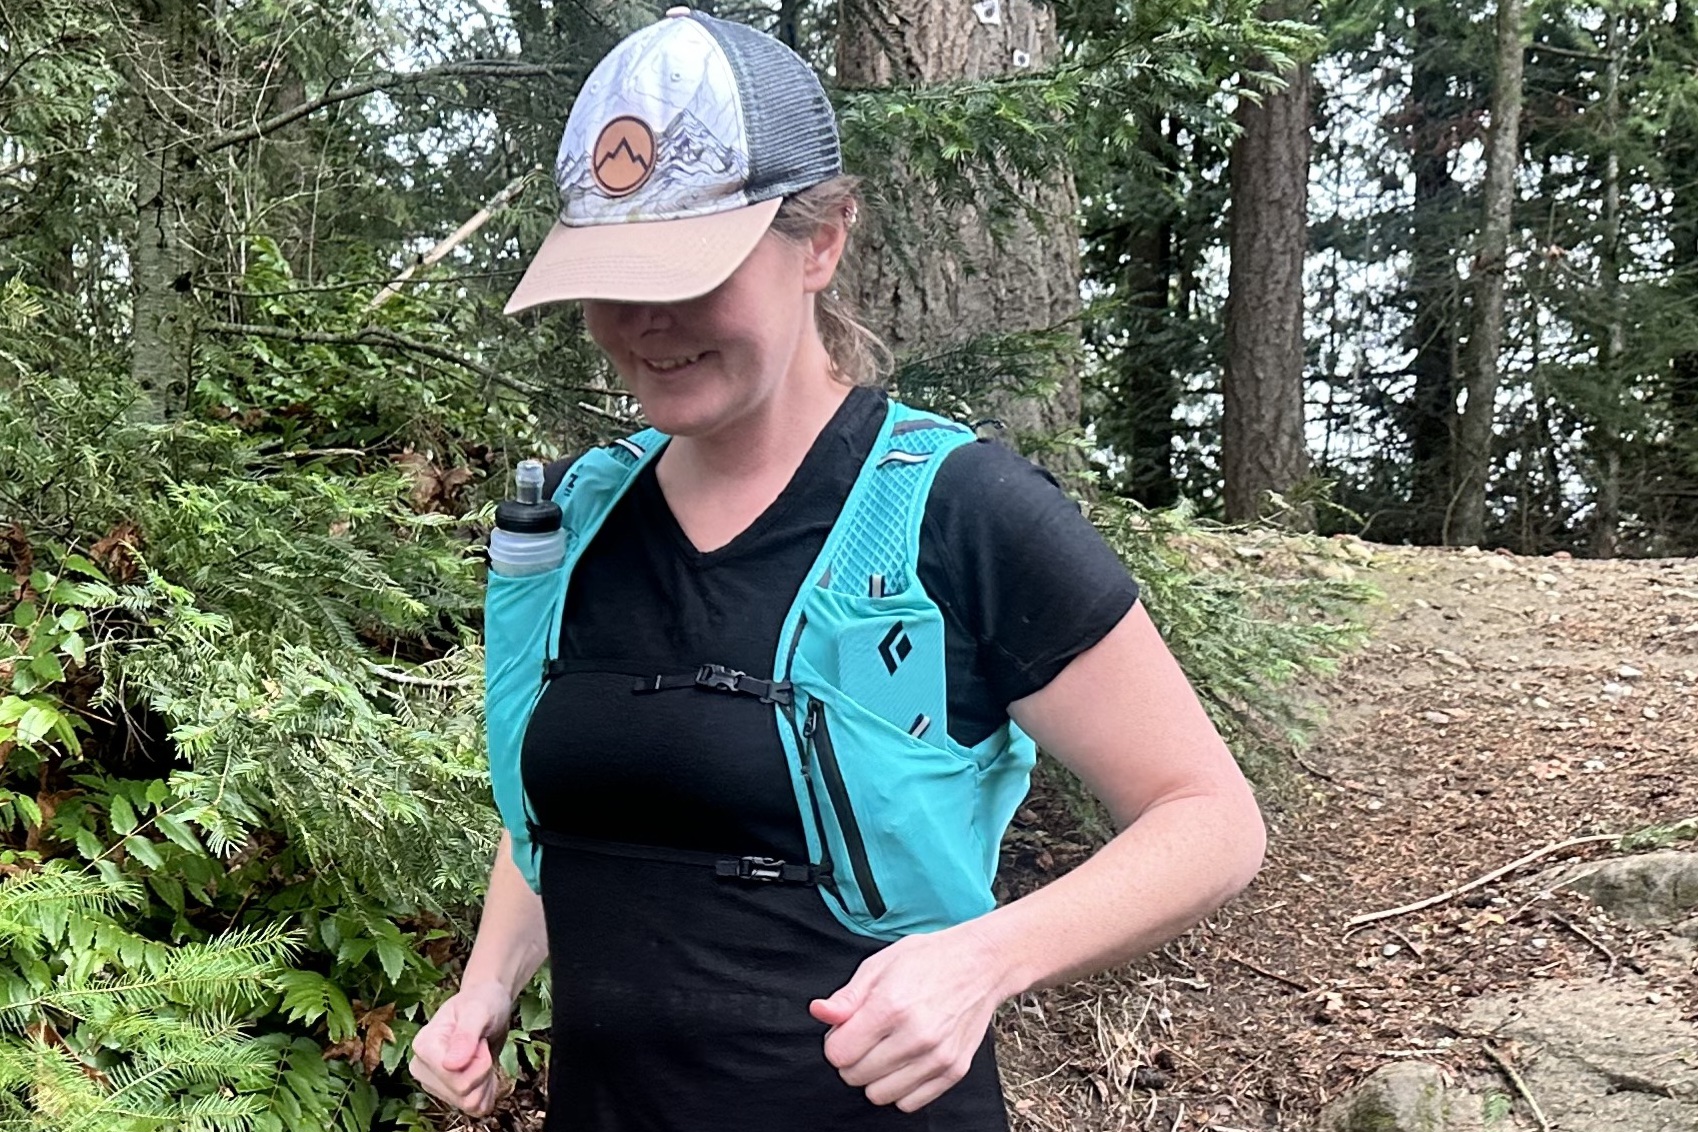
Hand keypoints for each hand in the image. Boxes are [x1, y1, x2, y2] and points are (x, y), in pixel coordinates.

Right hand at [409, 980, 513, 1115]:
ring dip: (486, 1082)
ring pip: (469, 1103)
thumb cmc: (482, 1002)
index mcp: (423, 1046)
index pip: (456, 1079)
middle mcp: (422, 1068)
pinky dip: (487, 1092)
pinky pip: (473, 1108)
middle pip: (463, 1094)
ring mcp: (433, 1082)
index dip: (480, 1063)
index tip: (480, 1041)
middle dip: (484, 1072)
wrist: (487, 1005)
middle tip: (482, 1048)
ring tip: (483, 1058)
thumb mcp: (479, 1011)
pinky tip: (485, 1073)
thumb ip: (465, 1036)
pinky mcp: (446, 1092)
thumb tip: (450, 1065)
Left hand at [809, 925, 1011, 1111]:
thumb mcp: (879, 965)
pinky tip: (906, 1062)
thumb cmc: (929, 959)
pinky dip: (901, 1087)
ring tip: (888, 1049)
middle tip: (869, 1036)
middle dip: (853, 1058)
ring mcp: (937, 1057)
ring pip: (879, 1095)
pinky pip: (909, 1103)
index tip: (847, 1030)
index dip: (836, 1041)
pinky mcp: (953, 1070)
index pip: (838, 1054)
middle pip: (855, 1076)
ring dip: (875, 1076)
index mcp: (890, 1006)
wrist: (980, 964)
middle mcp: (915, 1036)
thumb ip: (846, 997)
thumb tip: (819, 1013)